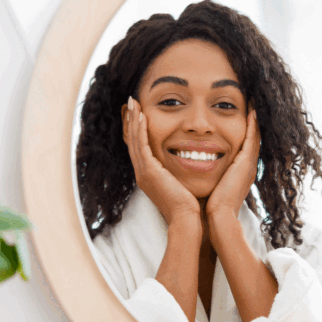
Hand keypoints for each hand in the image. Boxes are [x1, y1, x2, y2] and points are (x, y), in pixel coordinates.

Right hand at [124, 97, 200, 225]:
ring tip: (133, 103)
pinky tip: (142, 116)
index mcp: (149, 177)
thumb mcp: (180, 184)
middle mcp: (142, 174)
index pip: (140, 148)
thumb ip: (179, 172)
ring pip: (134, 141)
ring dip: (133, 120)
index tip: (139, 113)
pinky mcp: (148, 172)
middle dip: (131, 121)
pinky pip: (141, 146)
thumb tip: (189, 162)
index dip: (138, 130)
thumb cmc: (189, 205)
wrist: (186, 219)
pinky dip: (140, 130)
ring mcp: (143, 173)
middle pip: (133, 142)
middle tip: (131, 103)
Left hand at [206, 109, 259, 219]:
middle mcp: (247, 165)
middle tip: (251, 101)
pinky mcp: (246, 163)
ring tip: (253, 99)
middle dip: (252, 120)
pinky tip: (252, 108)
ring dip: (254, 117)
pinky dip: (254, 123)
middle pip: (252, 137)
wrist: (218, 218)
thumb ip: (209, 176)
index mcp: (239, 170)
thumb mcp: (211, 186)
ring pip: (255, 134)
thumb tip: (196, 168)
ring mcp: (249, 164)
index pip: (243, 144)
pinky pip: (252, 137)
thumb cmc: (210, 206)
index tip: (241, 113)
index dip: (243, 129)